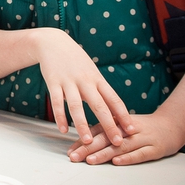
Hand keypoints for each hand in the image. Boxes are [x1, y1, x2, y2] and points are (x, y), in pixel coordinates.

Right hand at [32, 29, 132, 147]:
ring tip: (87, 141)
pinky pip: (56, 102)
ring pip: (76, 106)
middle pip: (99, 106)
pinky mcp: (53, 82)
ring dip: (82, 124)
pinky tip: (63, 129)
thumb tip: (113, 109)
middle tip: (117, 142)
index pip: (114, 99)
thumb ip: (100, 89)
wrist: (52, 42)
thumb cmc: (75, 60)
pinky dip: (60, 117)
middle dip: (109, 125)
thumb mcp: (91, 71)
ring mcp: (68, 82)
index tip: (132, 130)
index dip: (124, 115)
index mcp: (97, 79)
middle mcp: (85, 81)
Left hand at [67, 112, 184, 165]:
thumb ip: (105, 131)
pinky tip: (117, 162)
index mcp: (118, 122)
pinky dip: (128, 158)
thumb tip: (82, 143)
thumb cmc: (142, 127)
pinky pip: (140, 154)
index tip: (69, 150)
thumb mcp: (123, 125)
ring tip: (90, 160)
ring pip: (121, 146)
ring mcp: (142, 138)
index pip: (97, 130)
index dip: (83, 140)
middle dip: (88, 148)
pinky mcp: (155, 148)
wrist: (173, 124)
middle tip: (74, 157)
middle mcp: (128, 129)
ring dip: (104, 153)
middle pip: (105, 138)